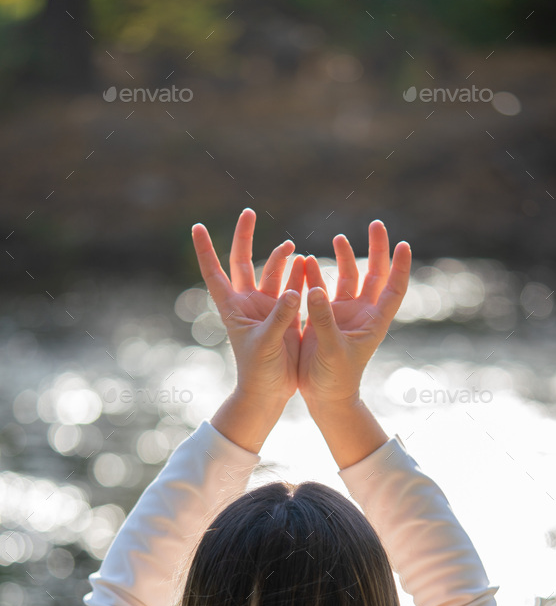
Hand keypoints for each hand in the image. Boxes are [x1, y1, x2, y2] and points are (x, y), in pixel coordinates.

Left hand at [191, 208, 304, 404]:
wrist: (270, 393)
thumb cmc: (258, 371)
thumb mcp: (266, 343)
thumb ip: (281, 317)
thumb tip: (297, 291)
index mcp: (232, 307)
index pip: (214, 272)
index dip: (205, 250)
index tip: (197, 227)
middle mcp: (247, 303)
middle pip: (243, 262)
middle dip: (245, 238)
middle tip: (248, 212)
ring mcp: (267, 308)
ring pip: (273, 273)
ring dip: (281, 258)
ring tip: (292, 247)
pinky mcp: (286, 316)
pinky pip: (293, 288)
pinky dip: (300, 275)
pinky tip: (307, 263)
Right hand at [298, 220, 410, 406]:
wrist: (325, 397)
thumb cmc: (336, 378)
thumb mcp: (331, 348)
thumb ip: (323, 319)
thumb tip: (315, 288)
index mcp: (373, 321)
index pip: (393, 288)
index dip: (400, 266)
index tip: (403, 244)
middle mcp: (362, 313)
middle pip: (375, 274)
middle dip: (376, 249)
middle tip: (376, 224)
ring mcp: (343, 315)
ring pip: (348, 278)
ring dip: (345, 257)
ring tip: (338, 237)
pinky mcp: (324, 319)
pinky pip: (322, 290)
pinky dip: (316, 274)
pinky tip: (308, 261)